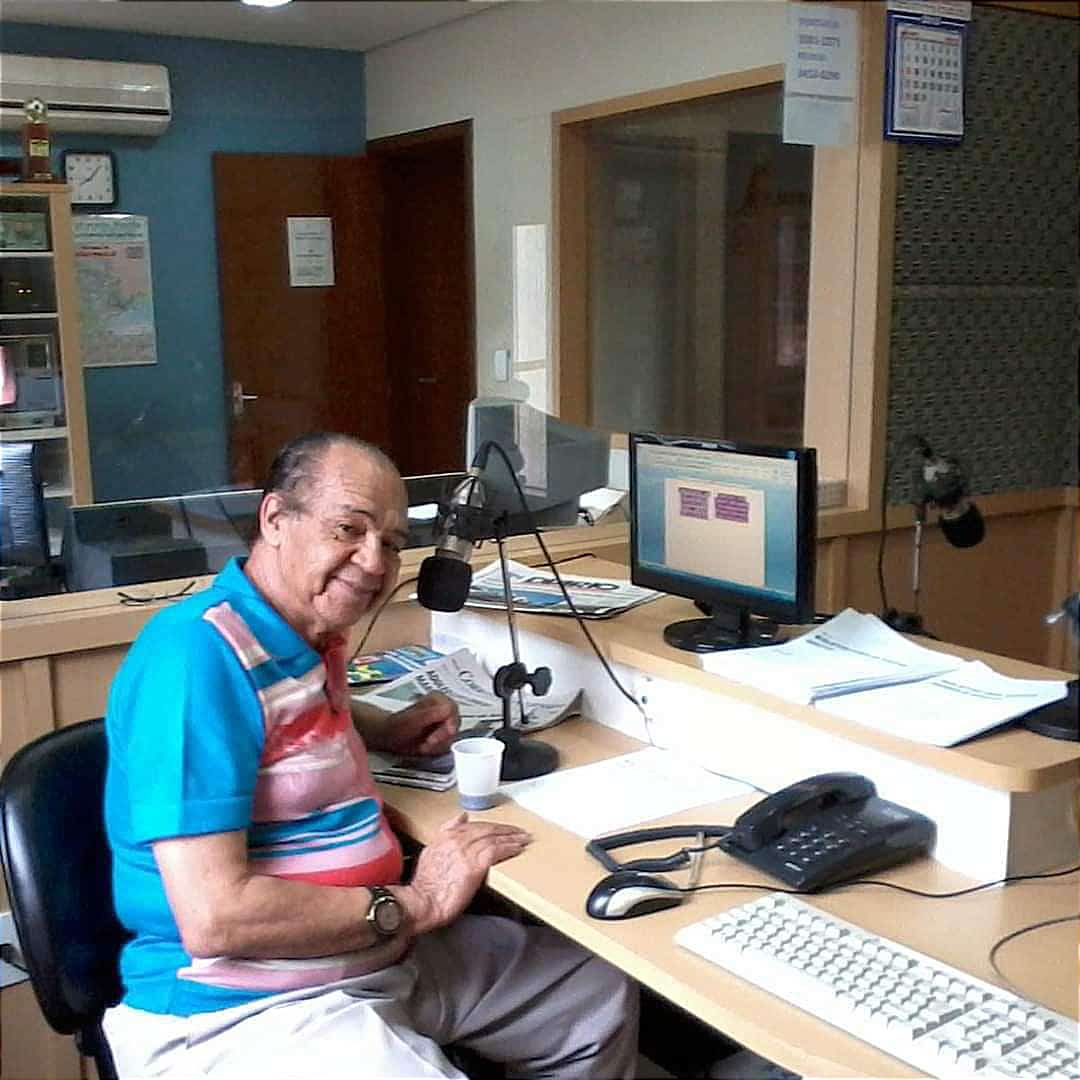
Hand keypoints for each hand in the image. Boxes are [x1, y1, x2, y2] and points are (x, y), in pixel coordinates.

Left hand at [360, 693, 459, 755]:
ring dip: (438, 745)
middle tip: (427, 744)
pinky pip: (448, 744)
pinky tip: (426, 748)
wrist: (389, 737)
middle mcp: (444, 708)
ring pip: (453, 736)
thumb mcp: (411, 720)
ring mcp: (446, 721)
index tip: (439, 735)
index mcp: (438, 698)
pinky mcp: (444, 734)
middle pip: (455, 724)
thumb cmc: (396, 726)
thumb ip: (430, 713)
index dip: (448, 724)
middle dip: (441, 737)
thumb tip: (447, 708)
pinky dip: (437, 749)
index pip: (453, 710)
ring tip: (423, 746)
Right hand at [396, 813, 529, 934]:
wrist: (422, 902)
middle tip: (519, 831)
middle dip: (505, 829)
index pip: (474, 825)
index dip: (490, 826)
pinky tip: (518, 849)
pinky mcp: (474, 865)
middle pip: (487, 828)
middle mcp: (457, 840)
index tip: (500, 828)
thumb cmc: (424, 886)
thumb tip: (460, 818)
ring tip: (524, 839)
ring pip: (494, 838)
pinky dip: (509, 848)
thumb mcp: (430, 852)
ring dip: (512, 837)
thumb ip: (445, 832)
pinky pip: (496, 851)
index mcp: (446, 836)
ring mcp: (466, 852)